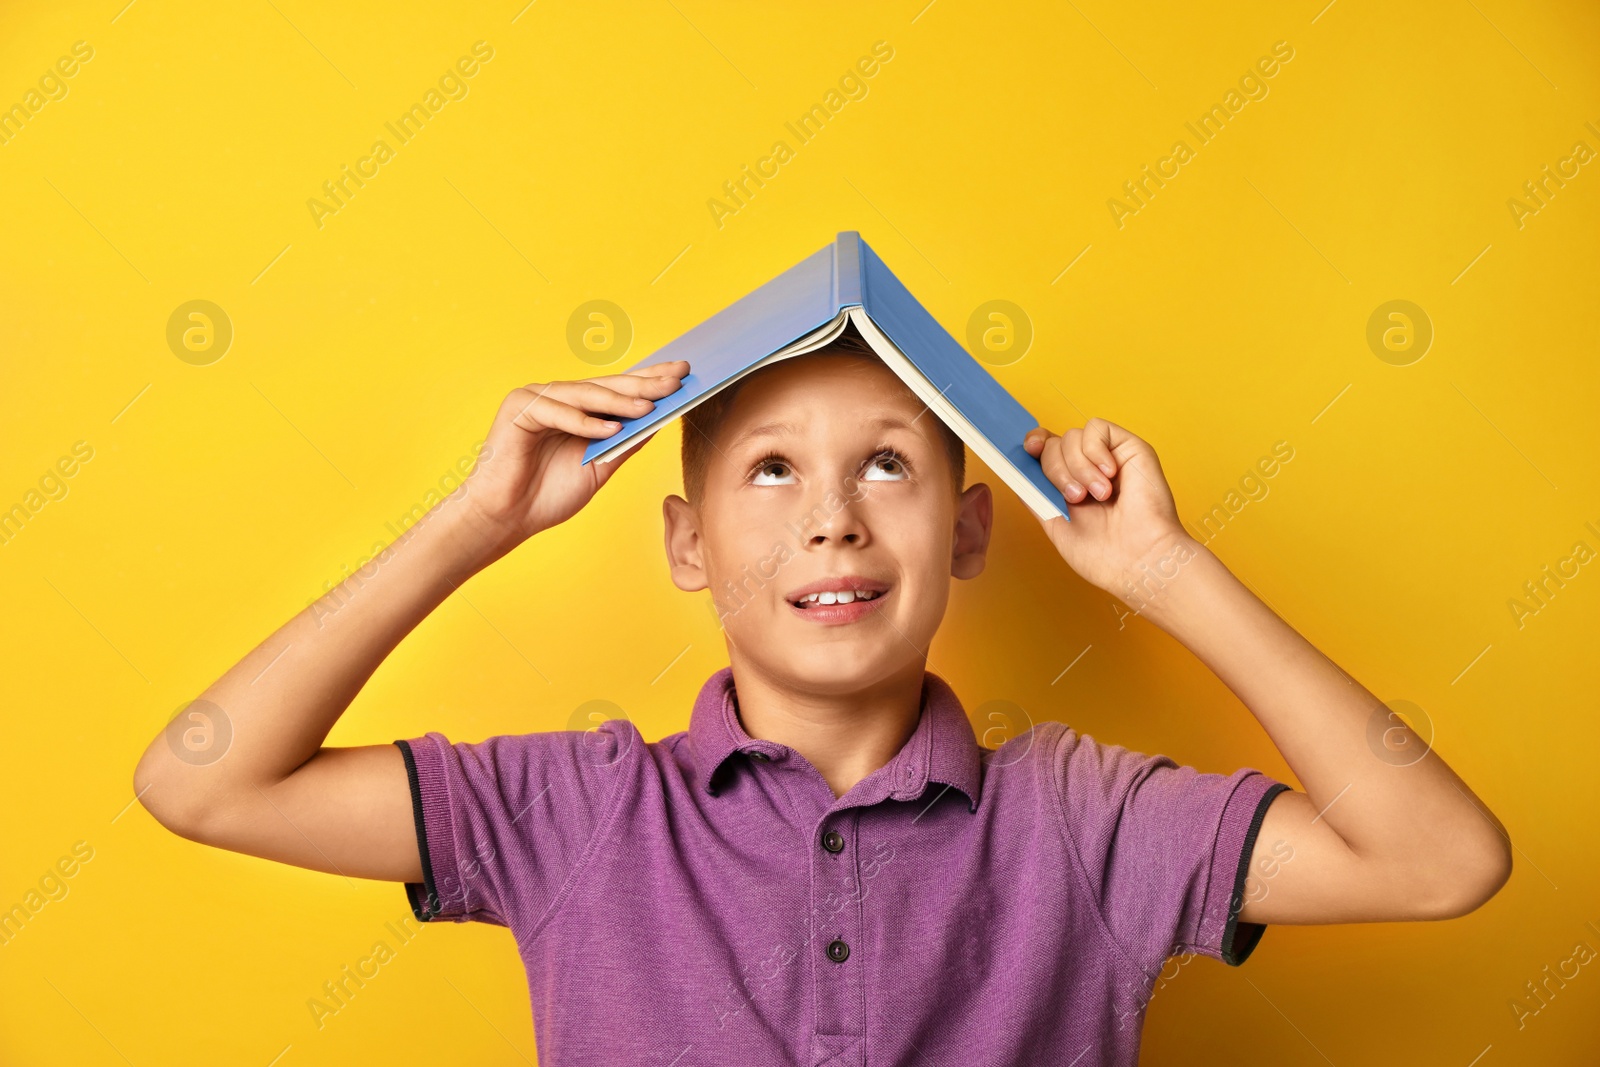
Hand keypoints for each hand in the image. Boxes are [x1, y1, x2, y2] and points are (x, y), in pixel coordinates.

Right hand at [458, 360, 689, 554]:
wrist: (507, 518)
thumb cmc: (548, 495)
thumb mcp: (600, 467)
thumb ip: (625, 443)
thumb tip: (660, 420)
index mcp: (577, 409)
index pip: (617, 389)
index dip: (649, 381)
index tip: (684, 374)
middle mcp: (558, 397)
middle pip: (605, 386)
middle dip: (642, 384)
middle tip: (676, 379)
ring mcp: (536, 398)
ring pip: (583, 394)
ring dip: (617, 401)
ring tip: (649, 406)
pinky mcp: (518, 408)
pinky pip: (555, 410)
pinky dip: (582, 421)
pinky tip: (610, 428)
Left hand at [1023, 418, 1189, 599]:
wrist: (1139, 561)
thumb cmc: (1105, 555)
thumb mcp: (1055, 525)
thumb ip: (1036, 496)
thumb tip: (1017, 471)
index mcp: (1070, 485)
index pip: (1045, 450)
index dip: (1034, 444)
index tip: (1030, 451)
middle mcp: (1087, 468)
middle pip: (1053, 444)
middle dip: (1056, 470)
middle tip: (1077, 498)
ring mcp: (1108, 457)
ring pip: (1071, 436)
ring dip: (1078, 467)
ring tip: (1099, 494)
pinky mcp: (1129, 447)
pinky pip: (1096, 428)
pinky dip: (1094, 450)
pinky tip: (1108, 475)